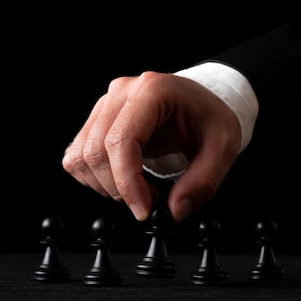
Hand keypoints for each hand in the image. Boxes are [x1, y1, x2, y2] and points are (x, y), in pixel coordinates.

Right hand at [62, 71, 241, 222]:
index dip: (127, 182)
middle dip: (118, 188)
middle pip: (96, 151)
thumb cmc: (209, 118)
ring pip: (81, 156)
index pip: (121, 141)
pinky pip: (78, 156)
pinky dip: (94, 178)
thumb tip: (174, 210)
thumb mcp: (223, 149)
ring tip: (137, 188)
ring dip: (104, 185)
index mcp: (153, 90)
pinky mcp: (96, 120)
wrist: (201, 104)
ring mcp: (106, 104)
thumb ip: (202, 182)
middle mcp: (122, 92)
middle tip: (147, 201)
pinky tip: (121, 179)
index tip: (144, 209)